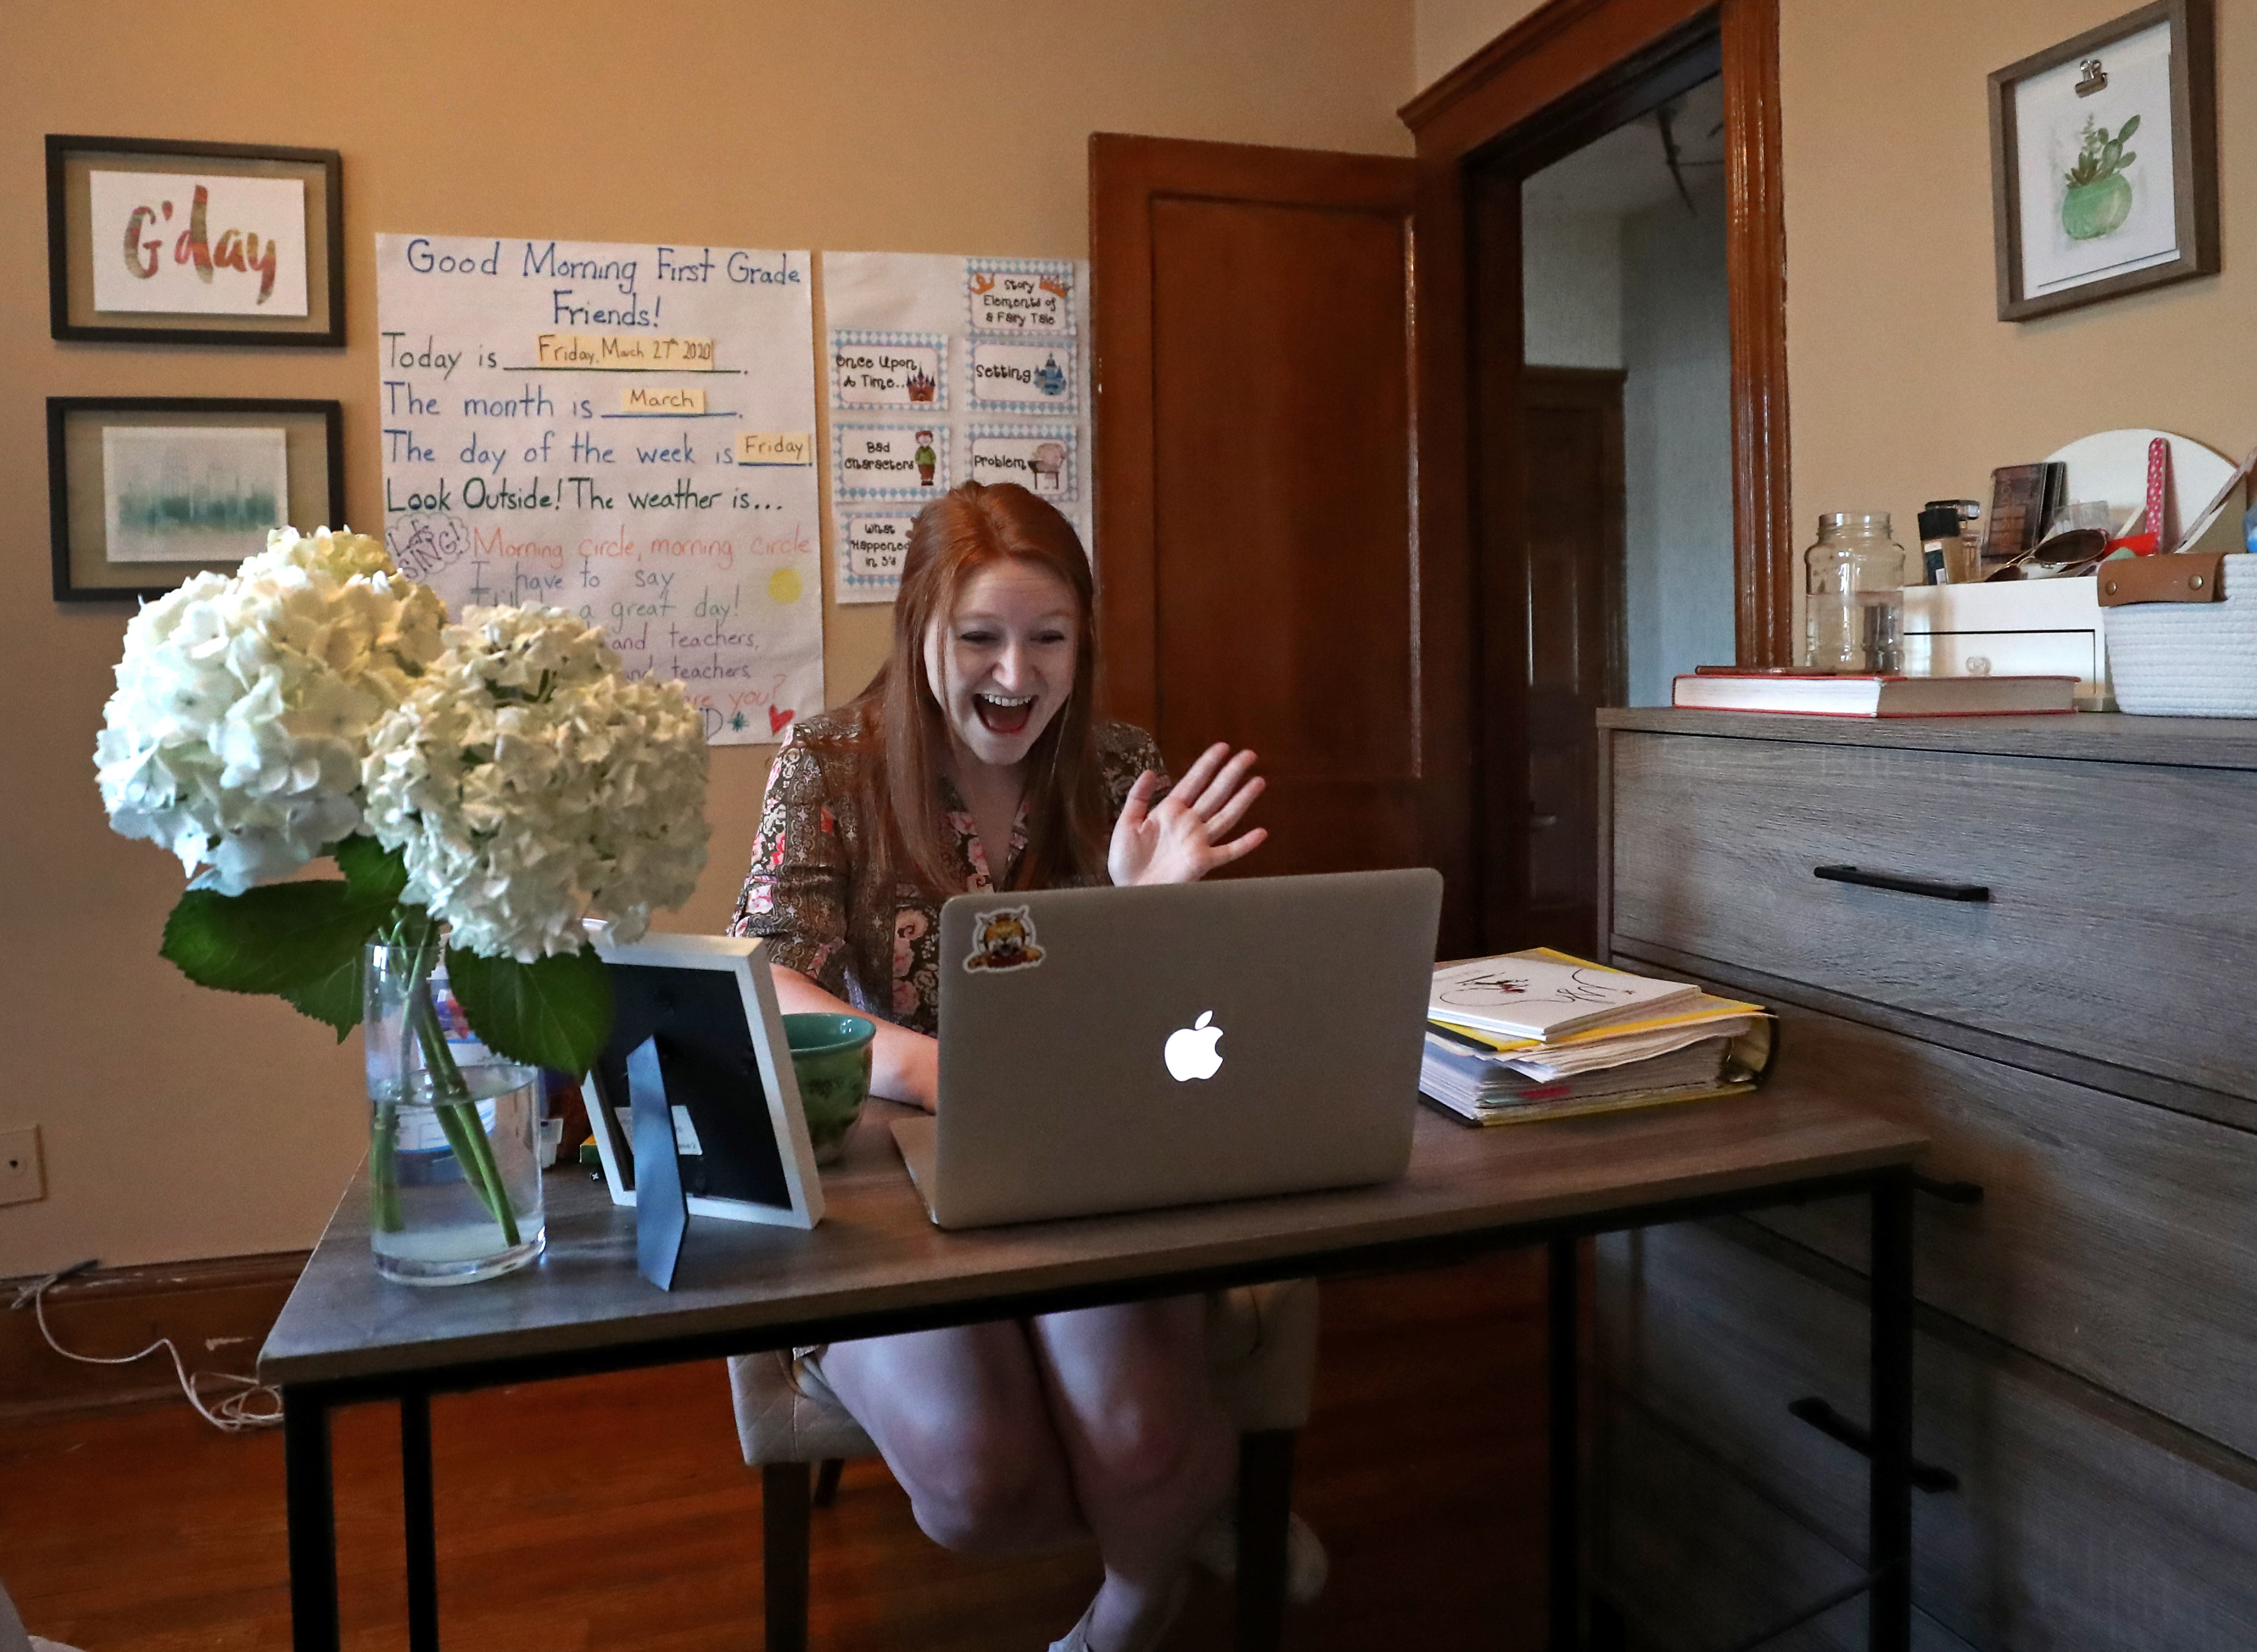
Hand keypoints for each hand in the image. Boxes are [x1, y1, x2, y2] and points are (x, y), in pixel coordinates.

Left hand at [1108, 743, 1267, 885]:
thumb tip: (1150, 771)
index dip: (1208, 764)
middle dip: (1232, 773)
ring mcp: (1198, 842)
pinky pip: (1228, 851)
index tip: (1223, 747)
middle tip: (1249, 754)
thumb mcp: (1126, 823)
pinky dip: (1245, 844)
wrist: (1129, 891)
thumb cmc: (1126, 861)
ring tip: (1258, 781)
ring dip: (1243, 799)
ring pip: (1226, 816)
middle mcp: (1188, 823)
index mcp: (1170, 811)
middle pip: (1215, 793)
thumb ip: (1137, 797)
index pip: (1193, 781)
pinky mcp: (1202, 862)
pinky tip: (1261, 833)